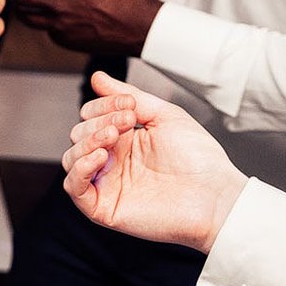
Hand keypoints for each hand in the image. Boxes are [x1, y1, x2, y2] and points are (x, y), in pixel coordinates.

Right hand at [62, 71, 247, 252]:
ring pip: (71, 159)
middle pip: (78, 135)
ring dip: (86, 142)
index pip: (90, 118)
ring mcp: (107, 184)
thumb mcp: (165, 115)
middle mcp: (112, 162)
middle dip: (97, 122)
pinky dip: (79, 169)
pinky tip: (99, 156)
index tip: (130, 105)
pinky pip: (74, 187)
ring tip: (113, 137)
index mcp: (124, 140)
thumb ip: (130, 95)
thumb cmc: (199, 159)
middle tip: (126, 121)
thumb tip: (98, 77)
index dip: (102, 106)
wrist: (214, 195)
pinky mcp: (104, 208)